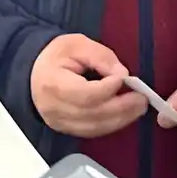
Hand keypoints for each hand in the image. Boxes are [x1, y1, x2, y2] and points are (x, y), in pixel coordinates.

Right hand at [30, 34, 147, 137]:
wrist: (34, 73)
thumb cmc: (56, 57)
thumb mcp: (76, 45)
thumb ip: (100, 56)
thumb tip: (123, 74)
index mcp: (53, 84)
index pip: (85, 94)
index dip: (108, 89)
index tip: (123, 78)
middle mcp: (54, 108)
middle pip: (93, 114)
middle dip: (122, 107)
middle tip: (142, 98)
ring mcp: (59, 122)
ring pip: (96, 127)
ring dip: (121, 118)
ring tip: (138, 106)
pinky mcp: (66, 130)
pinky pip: (93, 132)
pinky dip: (112, 124)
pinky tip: (125, 114)